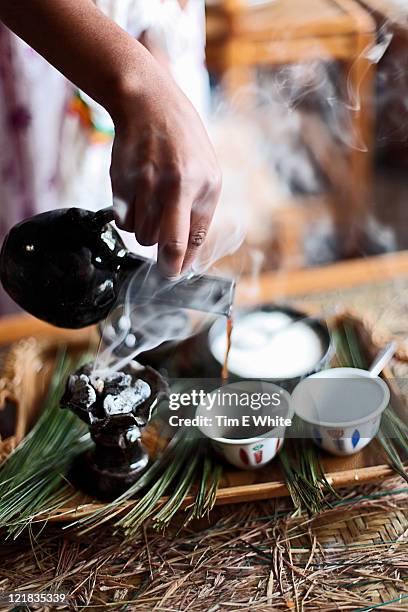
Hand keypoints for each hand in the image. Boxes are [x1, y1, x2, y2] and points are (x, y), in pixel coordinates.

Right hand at [109, 58, 221, 277]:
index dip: (176, 266)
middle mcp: (170, 186)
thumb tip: (185, 257)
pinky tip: (139, 196)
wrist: (148, 103)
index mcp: (198, 186)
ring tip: (154, 205)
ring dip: (147, 230)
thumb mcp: (209, 177)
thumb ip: (199, 217)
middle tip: (166, 236)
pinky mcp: (119, 182)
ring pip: (140, 235)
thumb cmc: (184, 143)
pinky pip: (123, 221)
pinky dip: (130, 218)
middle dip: (162, 251)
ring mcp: (142, 184)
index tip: (172, 274)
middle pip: (158, 244)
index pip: (183, 243)